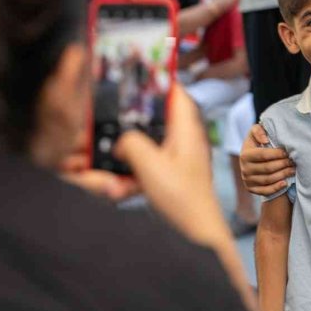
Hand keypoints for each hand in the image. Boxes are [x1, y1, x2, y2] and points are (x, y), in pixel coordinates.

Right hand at [61, 86, 226, 246]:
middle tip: (113, 118)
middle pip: (158, 116)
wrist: (198, 235)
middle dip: (134, 120)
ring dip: (131, 152)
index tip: (135, 75)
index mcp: (186, 129)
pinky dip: (136, 173)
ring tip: (116, 164)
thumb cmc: (183, 200)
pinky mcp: (174, 174)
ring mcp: (180, 157)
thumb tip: (119, 141)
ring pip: (150, 142)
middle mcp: (185, 139)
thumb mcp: (150, 166)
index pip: (176, 92)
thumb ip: (132, 143)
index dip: (158, 81)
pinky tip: (124, 188)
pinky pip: (149, 164)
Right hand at [240, 124, 294, 195]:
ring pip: (268, 180)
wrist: (251, 158)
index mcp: (245, 155)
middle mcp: (245, 169)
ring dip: (283, 175)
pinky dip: (276, 188)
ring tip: (293, 169)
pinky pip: (265, 191)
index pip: (263, 155)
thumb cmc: (257, 142)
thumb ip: (258, 130)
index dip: (277, 154)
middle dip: (283, 164)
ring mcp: (247, 180)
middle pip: (267, 168)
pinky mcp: (251, 189)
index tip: (287, 152)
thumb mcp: (255, 132)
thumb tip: (265, 140)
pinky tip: (286, 182)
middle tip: (293, 161)